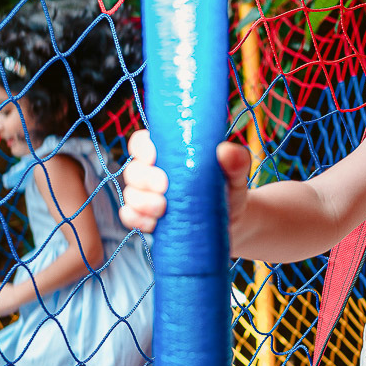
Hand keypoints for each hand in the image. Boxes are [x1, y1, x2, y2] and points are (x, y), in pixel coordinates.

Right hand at [118, 129, 251, 234]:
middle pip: (133, 170)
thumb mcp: (236, 173)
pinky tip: (152, 224)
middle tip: (164, 187)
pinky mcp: (148, 218)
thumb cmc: (229, 189)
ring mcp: (148, 196)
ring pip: (130, 194)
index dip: (141, 147)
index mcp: (168, 152)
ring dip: (141, 201)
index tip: (153, 157)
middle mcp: (153, 172)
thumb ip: (236, 159)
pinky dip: (137, 219)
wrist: (231, 222)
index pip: (142, 142)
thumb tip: (225, 151)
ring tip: (162, 209)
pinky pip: (130, 216)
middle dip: (144, 179)